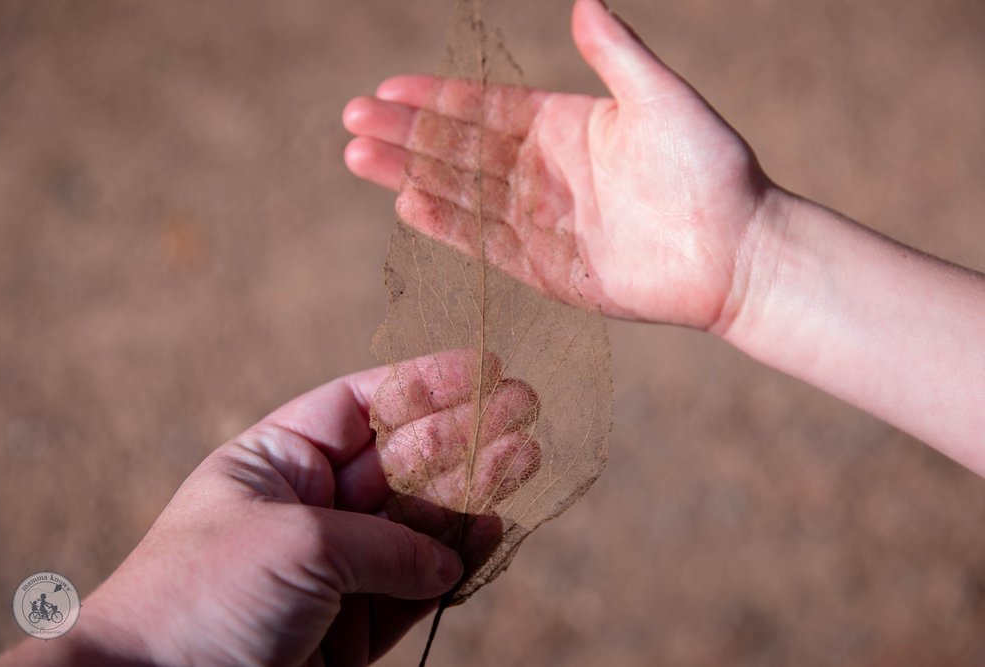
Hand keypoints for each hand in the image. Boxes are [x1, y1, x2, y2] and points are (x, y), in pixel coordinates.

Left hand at [0, 354, 539, 666]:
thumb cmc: (202, 598)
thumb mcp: (297, 541)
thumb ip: (385, 542)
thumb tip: (443, 561)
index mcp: (275, 462)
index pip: (361, 406)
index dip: (423, 383)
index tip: (485, 368)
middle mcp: (310, 509)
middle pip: (402, 459)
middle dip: (463, 434)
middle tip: (525, 409)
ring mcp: (336, 571)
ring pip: (420, 523)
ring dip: (474, 493)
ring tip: (527, 461)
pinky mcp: (354, 632)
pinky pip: (420, 588)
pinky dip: (459, 564)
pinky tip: (497, 530)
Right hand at [343, 0, 771, 329]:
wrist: (738, 250)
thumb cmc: (708, 168)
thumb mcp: (660, 97)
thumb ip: (616, 53)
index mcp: (564, 126)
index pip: (485, 108)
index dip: (437, 96)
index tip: (387, 85)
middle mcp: (544, 173)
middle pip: (460, 149)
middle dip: (406, 132)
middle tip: (352, 119)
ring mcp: (542, 222)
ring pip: (463, 193)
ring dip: (411, 174)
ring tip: (359, 156)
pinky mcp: (547, 270)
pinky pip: (488, 243)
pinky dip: (449, 224)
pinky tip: (409, 202)